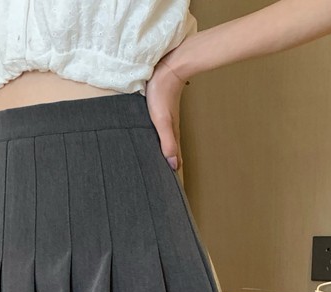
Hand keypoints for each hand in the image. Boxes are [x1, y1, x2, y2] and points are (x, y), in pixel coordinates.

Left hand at [145, 55, 190, 170]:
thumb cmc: (162, 92)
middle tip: (163, 180)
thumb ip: (167, 140)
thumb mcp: (162, 120)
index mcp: (172, 133)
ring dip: (165, 154)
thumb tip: (173, 164)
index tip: (169, 186)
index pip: (175, 158)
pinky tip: (154, 142)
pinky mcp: (162, 112)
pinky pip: (162, 131)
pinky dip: (161, 141)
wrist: (168, 67)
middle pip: (172, 152)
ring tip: (160, 166)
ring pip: (167, 141)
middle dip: (169, 166)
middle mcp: (171, 129)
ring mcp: (168, 120)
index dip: (173, 171)